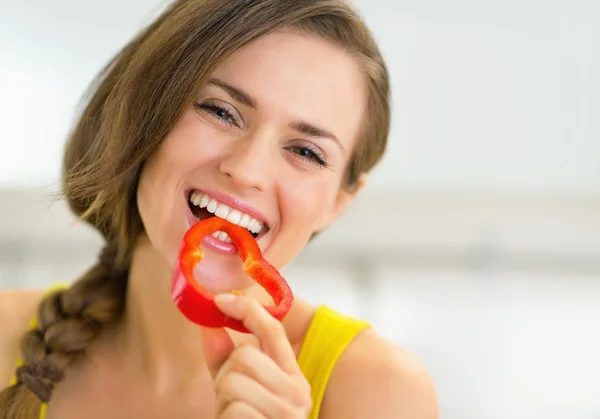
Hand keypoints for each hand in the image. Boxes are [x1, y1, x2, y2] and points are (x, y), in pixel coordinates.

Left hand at [200, 293, 311, 418]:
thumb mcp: (238, 389)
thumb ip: (225, 357)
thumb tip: (208, 324)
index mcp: (294, 377)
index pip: (273, 329)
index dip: (246, 309)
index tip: (221, 300)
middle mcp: (299, 392)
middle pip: (244, 356)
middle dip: (225, 374)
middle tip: (229, 395)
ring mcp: (288, 413)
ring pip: (234, 380)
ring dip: (223, 399)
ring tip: (234, 413)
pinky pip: (233, 408)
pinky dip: (225, 417)